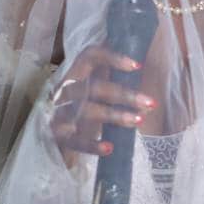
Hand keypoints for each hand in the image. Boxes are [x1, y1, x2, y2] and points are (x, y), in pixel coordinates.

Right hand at [50, 45, 156, 160]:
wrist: (52, 136)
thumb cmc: (79, 108)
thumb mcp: (91, 90)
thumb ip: (109, 79)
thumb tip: (142, 76)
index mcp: (75, 73)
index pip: (90, 56)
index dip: (112, 57)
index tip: (137, 65)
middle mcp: (65, 89)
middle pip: (95, 87)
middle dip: (125, 94)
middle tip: (150, 103)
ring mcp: (59, 112)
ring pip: (89, 111)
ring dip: (115, 116)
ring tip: (139, 120)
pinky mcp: (56, 135)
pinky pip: (76, 140)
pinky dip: (92, 145)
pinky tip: (109, 148)